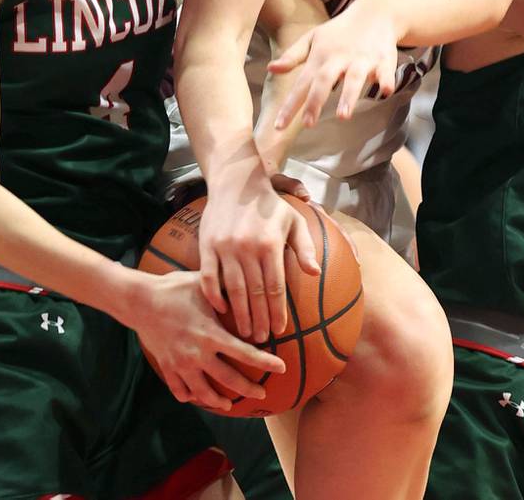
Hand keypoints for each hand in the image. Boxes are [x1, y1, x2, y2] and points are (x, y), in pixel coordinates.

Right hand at [115, 269, 286, 412]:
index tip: (281, 368)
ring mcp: (181, 363)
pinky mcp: (167, 367)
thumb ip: (226, 292)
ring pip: (203, 392)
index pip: (244, 353)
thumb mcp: (204, 286)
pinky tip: (198, 397)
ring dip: (218, 400)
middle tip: (262, 395)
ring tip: (230, 404)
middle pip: (228, 379)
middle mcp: (197, 353)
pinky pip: (180, 390)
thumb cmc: (175, 289)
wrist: (140, 301)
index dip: (265, 362)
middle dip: (248, 389)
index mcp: (210, 333)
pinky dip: (190, 396)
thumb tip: (249, 289)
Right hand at [198, 172, 320, 344]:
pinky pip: (209, 277)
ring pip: (234, 289)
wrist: (237, 184)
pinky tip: (221, 310)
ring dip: (240, 314)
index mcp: (271, 244)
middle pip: (255, 293)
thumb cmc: (270, 206)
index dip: (278, 311)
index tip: (280, 330)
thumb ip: (305, 248)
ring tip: (245, 333)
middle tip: (262, 340)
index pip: (275, 286)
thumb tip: (315, 273)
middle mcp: (248, 248)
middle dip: (259, 319)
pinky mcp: (207, 245)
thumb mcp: (294, 222)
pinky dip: (214, 296)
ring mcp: (225, 248)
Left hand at [268, 0, 400, 127]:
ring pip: (354, 78)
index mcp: (320, 57)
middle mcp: (339, 58)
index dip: (290, 104)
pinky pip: (385, 72)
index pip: (301, 83)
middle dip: (316, 101)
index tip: (278, 126)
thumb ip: (293, 56)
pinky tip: (385, 91)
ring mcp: (362, 59)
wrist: (375, 13)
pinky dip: (386, 81)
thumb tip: (270, 69)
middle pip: (325, 80)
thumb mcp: (313, 38)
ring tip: (343, 116)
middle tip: (308, 124)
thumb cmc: (339, 31)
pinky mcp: (383, 60)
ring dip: (348, 96)